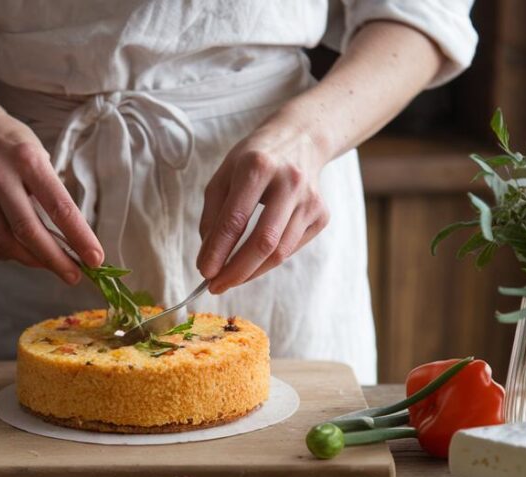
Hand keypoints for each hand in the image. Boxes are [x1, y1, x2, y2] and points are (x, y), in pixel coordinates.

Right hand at [0, 112, 103, 282]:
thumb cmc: (17, 148)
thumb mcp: (42, 158)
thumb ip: (54, 196)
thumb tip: (74, 243)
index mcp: (28, 160)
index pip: (59, 206)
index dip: (79, 237)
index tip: (95, 259)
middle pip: (28, 230)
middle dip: (55, 260)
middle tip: (74, 276)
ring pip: (4, 242)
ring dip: (31, 260)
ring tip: (49, 264)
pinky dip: (8, 254)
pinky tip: (22, 252)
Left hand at [196, 117, 329, 292]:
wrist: (301, 140)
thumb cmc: (254, 159)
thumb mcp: (224, 176)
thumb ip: (213, 216)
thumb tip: (208, 260)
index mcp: (258, 166)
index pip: (235, 219)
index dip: (218, 251)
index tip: (204, 272)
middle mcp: (289, 182)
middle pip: (263, 242)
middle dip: (236, 271)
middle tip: (216, 286)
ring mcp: (310, 200)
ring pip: (280, 252)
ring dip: (251, 272)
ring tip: (230, 279)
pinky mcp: (321, 214)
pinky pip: (291, 249)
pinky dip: (269, 262)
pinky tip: (253, 262)